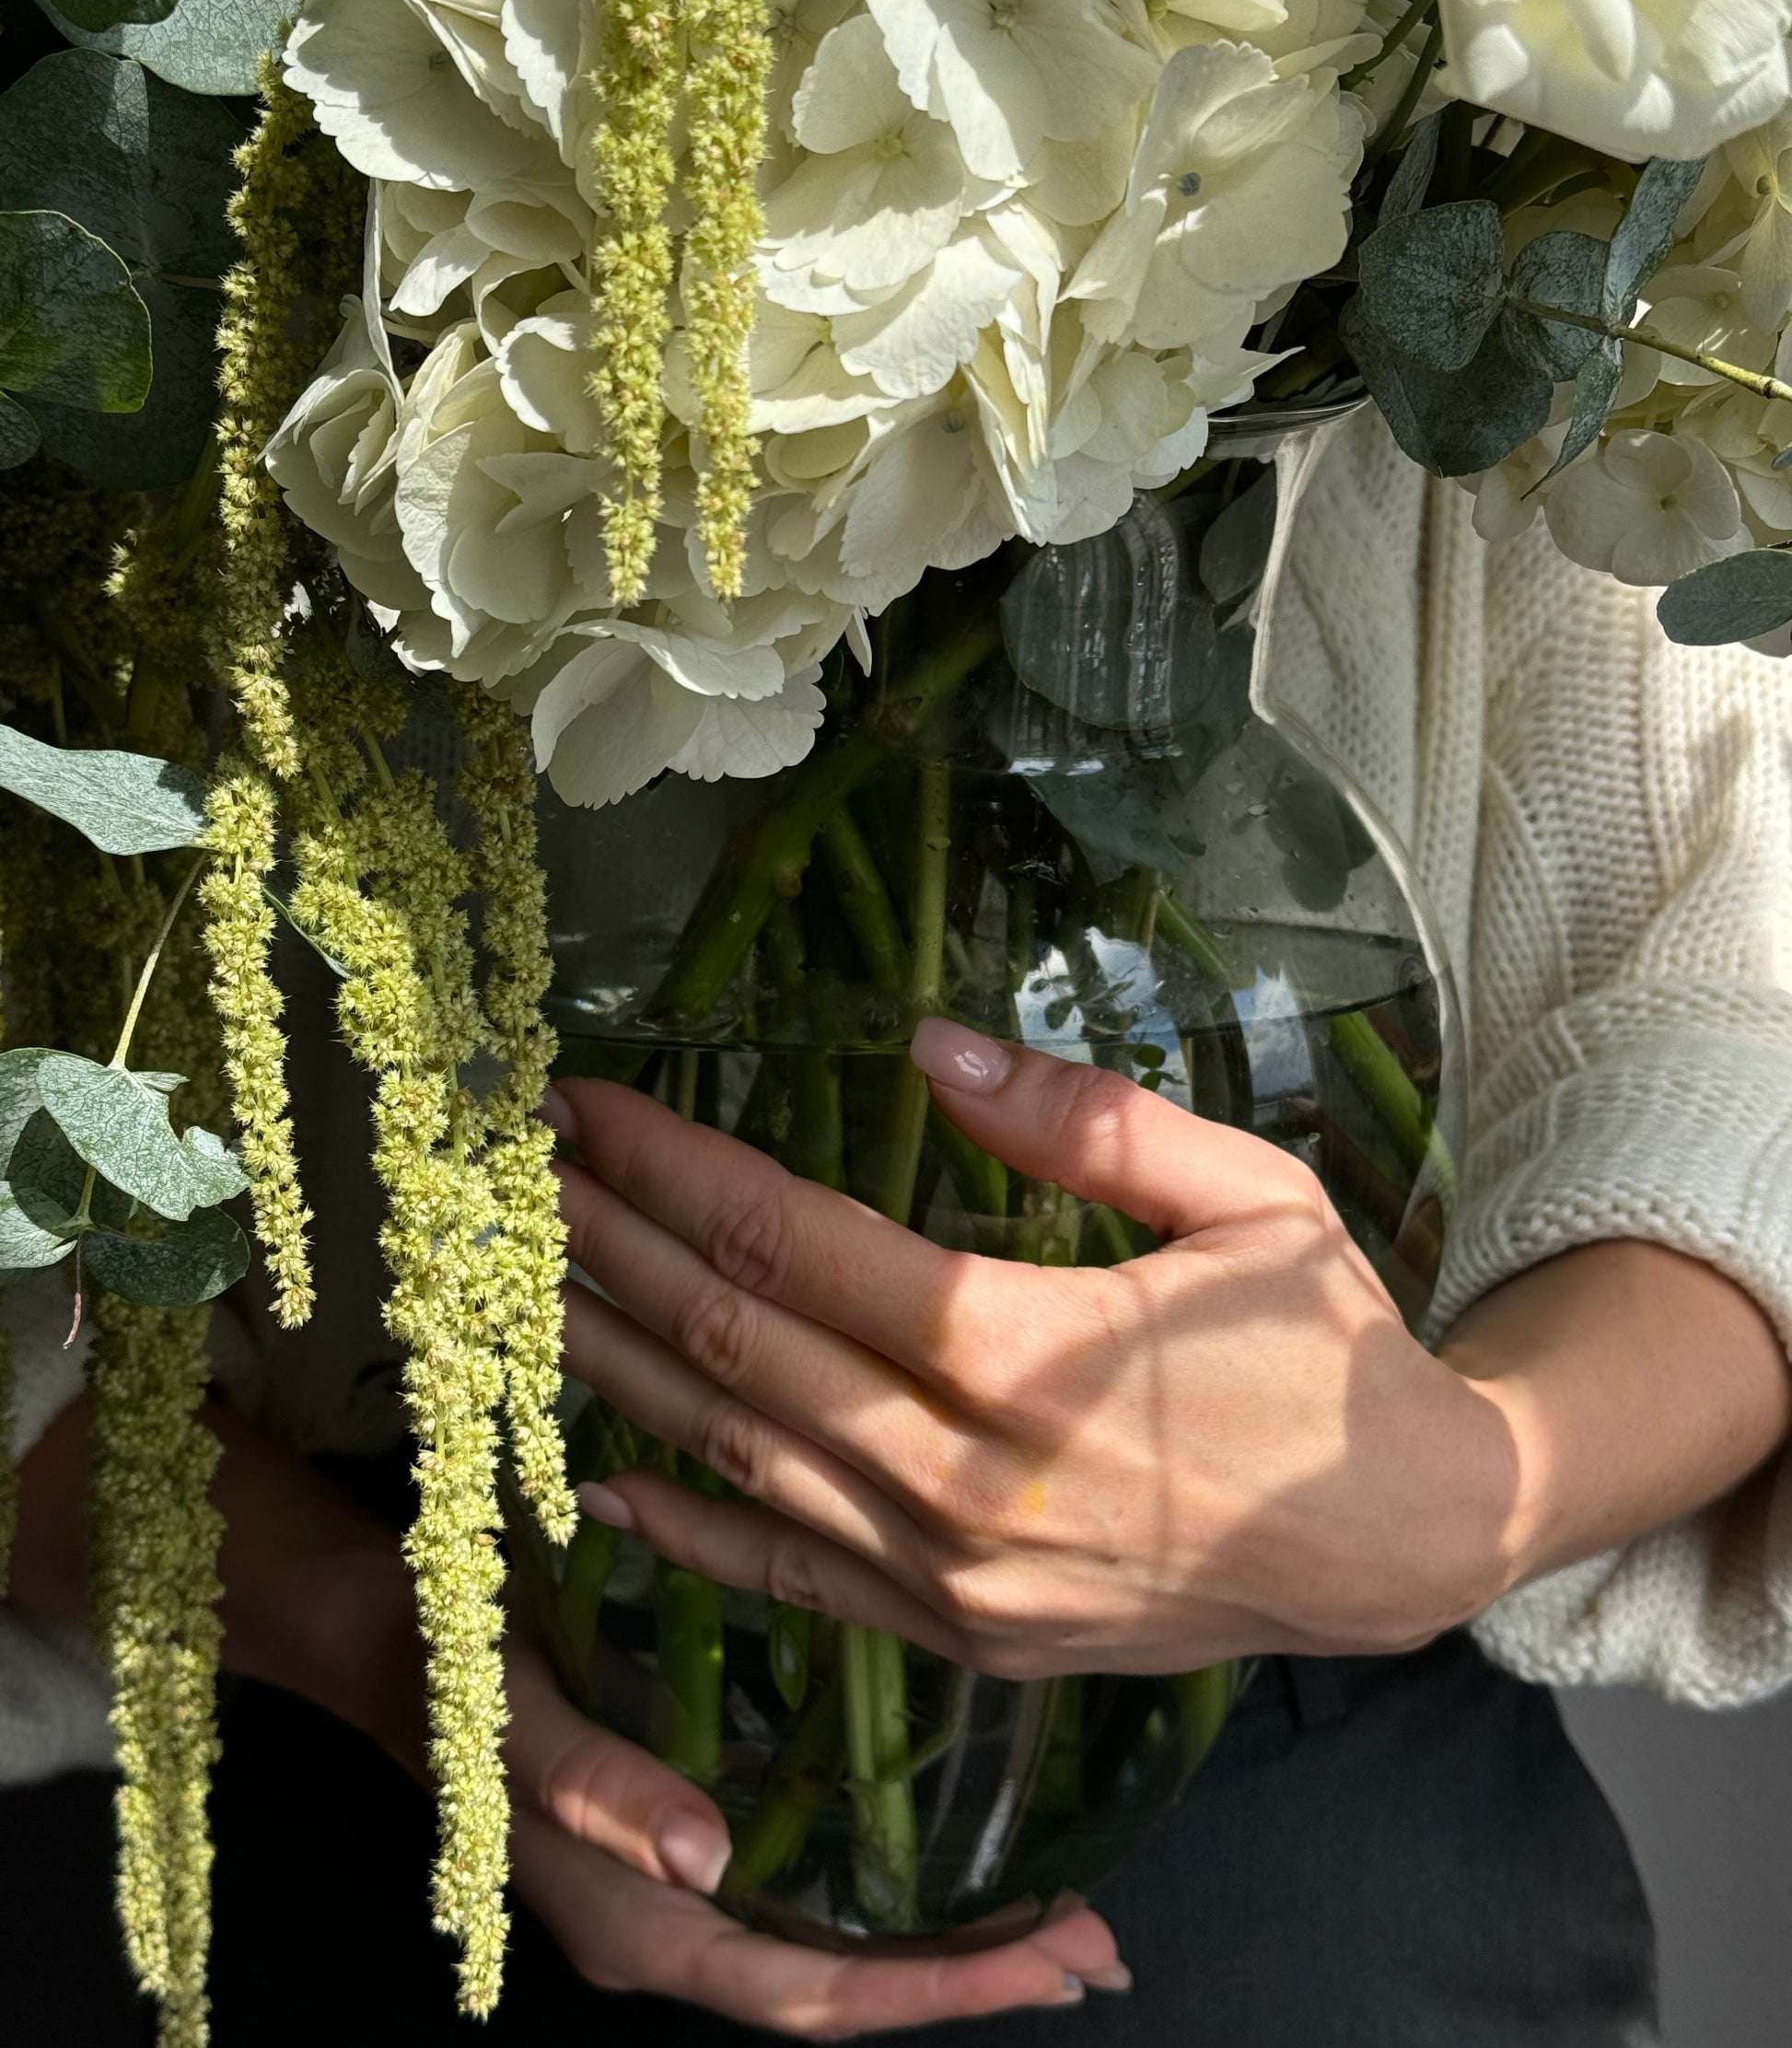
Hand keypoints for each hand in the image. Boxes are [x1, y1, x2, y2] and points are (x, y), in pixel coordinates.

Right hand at [503, 1640, 1124, 2034]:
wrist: (386, 1634)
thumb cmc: (452, 1673)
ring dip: (940, 1943)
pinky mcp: (680, 1840)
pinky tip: (944, 1854)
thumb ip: (599, 1790)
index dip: (931, 1989)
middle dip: (968, 1978)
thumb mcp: (515, 1721)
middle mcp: (667, 1929)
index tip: (1051, 1962)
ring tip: (1058, 1919)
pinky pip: (801, 1896)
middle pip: (838, 1989)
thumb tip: (704, 1861)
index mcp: (639, 1928)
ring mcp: (673, 1892)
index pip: (809, 1994)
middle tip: (1099, 1949)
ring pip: (827, 1948)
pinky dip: (885, 1891)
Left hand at [550, 1020, 1526, 1675]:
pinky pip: (792, 1582)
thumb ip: (1088, 1120)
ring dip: (621, 1366)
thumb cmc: (1328, 1352)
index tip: (589, 1108)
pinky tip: (606, 1485)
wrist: (1402, 1544)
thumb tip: (934, 1043)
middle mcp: (965, 1475)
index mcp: (1029, 1350)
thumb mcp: (1248, 1196)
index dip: (676, 1169)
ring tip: (524, 1286)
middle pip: (739, 1346)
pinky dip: (691, 1533)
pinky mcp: (958, 1639)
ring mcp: (951, 1575)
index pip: (797, 1243)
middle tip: (515, 1171)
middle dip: (612, 1246)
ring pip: (740, 1461)